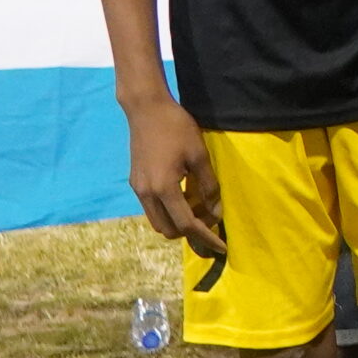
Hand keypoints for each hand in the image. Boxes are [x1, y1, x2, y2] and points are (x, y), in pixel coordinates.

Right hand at [125, 99, 225, 256]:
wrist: (146, 110)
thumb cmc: (177, 128)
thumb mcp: (199, 155)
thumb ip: (208, 185)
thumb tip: (216, 211)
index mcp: (164, 188)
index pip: (187, 224)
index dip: (206, 237)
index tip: (222, 247)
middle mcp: (146, 194)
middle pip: (168, 229)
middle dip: (190, 232)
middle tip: (212, 223)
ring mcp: (137, 189)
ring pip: (157, 221)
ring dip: (177, 223)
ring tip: (199, 211)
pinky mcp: (135, 182)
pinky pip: (152, 208)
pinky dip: (168, 211)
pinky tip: (184, 199)